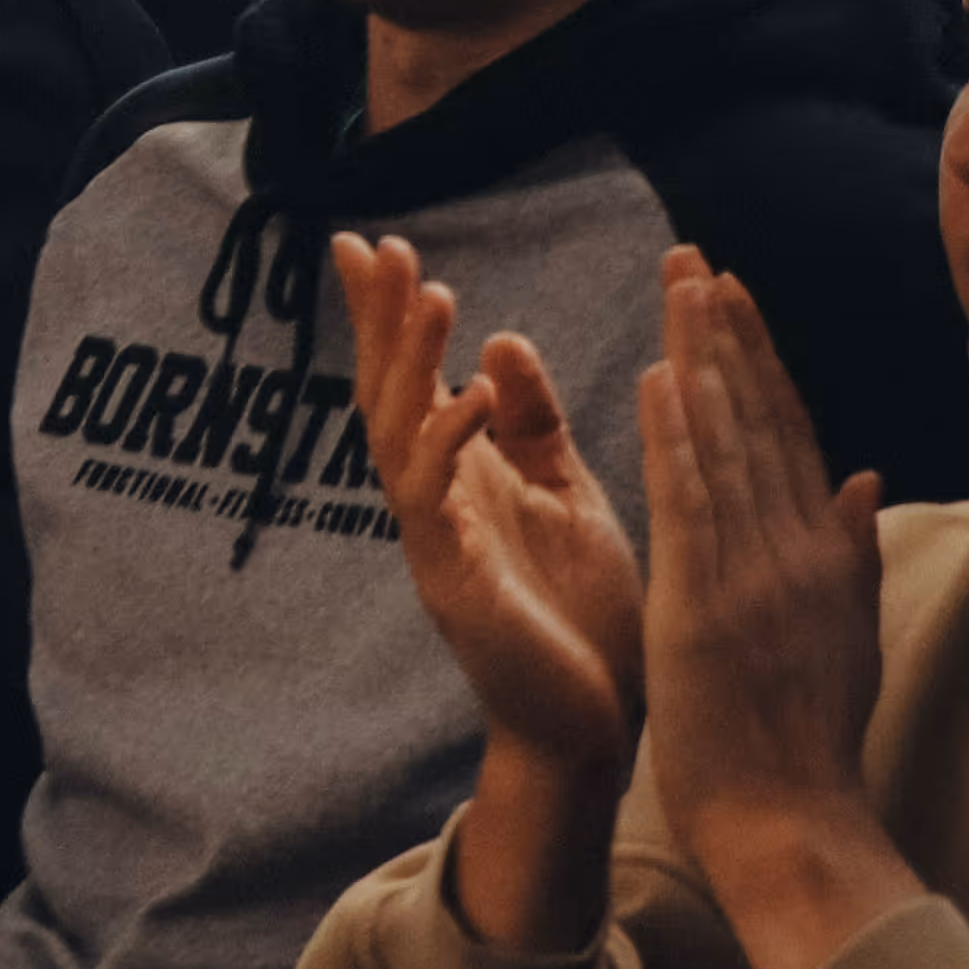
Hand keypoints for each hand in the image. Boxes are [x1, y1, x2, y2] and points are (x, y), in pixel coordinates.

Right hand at [334, 234, 643, 791]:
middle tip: (379, 247)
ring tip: (433, 293)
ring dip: (412, 364)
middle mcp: (435, 501)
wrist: (596, 725)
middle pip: (387, 392)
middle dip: (381, 320)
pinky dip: (448, 446)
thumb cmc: (581, 615)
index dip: (389, 313)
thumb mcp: (567, 494)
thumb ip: (534, 423)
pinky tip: (471, 400)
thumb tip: (500, 340)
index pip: (414, 376)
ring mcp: (434, 542)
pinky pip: (433, 505)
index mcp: (463, 476)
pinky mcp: (454, 586)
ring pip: (398, 436)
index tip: (372, 243)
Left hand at [632, 248, 893, 879]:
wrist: (792, 818)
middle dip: (727, 335)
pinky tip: (662, 378)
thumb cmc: (808, 739)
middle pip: (761, 421)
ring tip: (679, 288)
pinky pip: (694, 505)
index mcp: (827, 554)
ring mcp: (757, 574)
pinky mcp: (710, 603)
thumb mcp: (848, 634)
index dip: (762, 359)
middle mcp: (799, 550)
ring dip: (702, 361)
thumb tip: (861, 474)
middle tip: (696, 259)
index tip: (735, 294)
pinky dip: (680, 439)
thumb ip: (853, 549)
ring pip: (728, 445)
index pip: (790, 434)